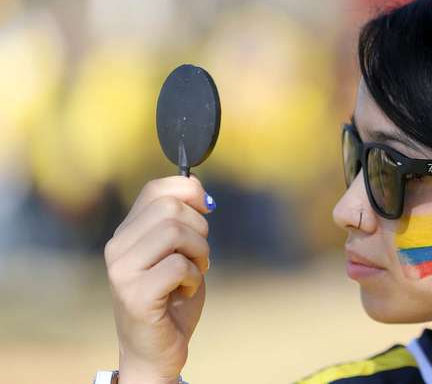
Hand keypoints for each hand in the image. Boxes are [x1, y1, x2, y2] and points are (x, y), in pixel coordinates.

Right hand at [104, 175, 211, 383]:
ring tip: (193, 273)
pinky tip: (185, 291)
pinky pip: (178, 266)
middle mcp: (117, 248)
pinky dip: (194, 277)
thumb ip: (181, 220)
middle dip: (200, 229)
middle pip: (170, 208)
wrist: (156, 349)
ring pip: (175, 232)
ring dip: (199, 253)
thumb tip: (199, 188)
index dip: (188, 191)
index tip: (207, 208)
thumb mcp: (178, 252)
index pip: (155, 190)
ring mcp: (122, 271)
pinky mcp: (135, 295)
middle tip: (199, 256)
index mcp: (126, 233)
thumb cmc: (171, 298)